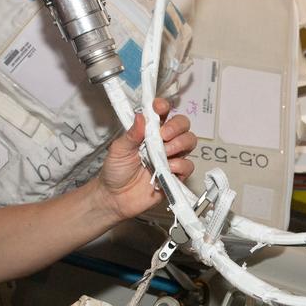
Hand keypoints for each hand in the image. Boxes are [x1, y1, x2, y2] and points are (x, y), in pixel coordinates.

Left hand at [97, 97, 196, 220]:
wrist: (116, 198)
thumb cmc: (116, 171)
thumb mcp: (119, 150)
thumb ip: (131, 134)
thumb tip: (141, 116)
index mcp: (150, 131)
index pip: (163, 113)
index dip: (163, 107)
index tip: (158, 108)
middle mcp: (164, 141)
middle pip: (183, 125)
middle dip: (176, 126)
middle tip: (163, 135)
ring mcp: (172, 157)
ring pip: (190, 141)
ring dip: (179, 144)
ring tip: (164, 152)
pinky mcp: (176, 175)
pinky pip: (188, 165)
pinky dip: (180, 165)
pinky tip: (167, 168)